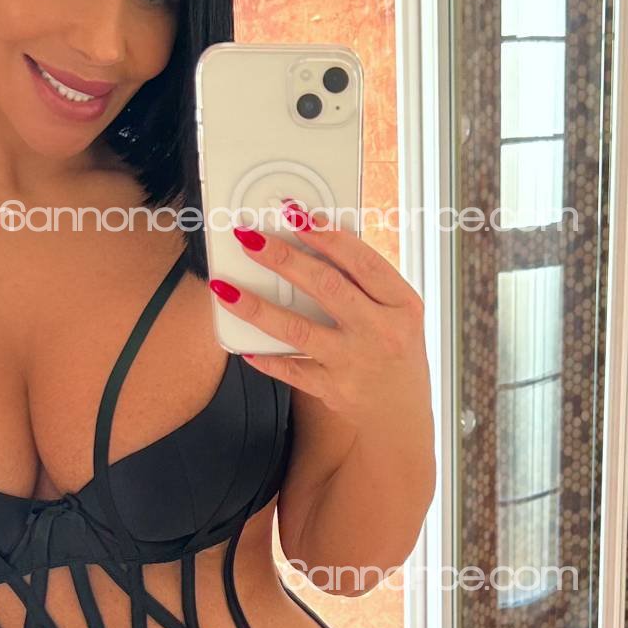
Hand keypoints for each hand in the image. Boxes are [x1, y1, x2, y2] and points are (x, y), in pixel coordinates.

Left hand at [208, 200, 430, 422]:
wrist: (401, 413)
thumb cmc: (395, 348)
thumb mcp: (399, 311)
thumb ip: (366, 279)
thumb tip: (316, 236)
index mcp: (401, 304)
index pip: (362, 261)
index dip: (327, 235)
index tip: (294, 214)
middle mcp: (379, 331)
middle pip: (326, 287)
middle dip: (283, 258)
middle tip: (249, 238)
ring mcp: (354, 362)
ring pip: (298, 329)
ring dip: (257, 306)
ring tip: (225, 287)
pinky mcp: (331, 388)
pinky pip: (290, 369)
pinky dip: (265, 357)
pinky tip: (243, 345)